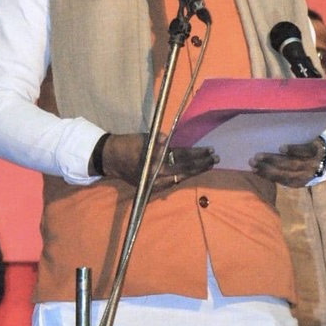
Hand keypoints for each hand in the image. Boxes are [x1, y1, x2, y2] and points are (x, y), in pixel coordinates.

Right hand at [102, 133, 216, 190]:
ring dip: (196, 172)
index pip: (182, 157)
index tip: (210, 150)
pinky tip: (193, 173)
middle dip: (202, 165)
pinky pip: (173, 182)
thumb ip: (158, 140)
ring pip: (181, 178)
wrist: (109, 159)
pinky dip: (184, 176)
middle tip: (216, 159)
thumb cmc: (127, 144)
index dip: (197, 154)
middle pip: (185, 170)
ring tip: (209, 165)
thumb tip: (168, 140)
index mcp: (154, 161)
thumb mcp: (143, 139)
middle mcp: (156, 175)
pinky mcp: (152, 187)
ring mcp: (155, 183)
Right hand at [250, 138, 325, 187]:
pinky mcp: (319, 148)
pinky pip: (306, 150)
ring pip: (293, 163)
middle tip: (252, 161)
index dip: (268, 176)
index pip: (283, 180)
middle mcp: (309, 173)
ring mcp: (315, 161)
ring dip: (275, 159)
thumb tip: (263, 167)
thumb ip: (287, 171)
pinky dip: (294, 150)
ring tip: (260, 155)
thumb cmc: (311, 158)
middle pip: (286, 173)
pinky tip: (282, 148)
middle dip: (267, 168)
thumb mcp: (301, 169)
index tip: (253, 170)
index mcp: (303, 180)